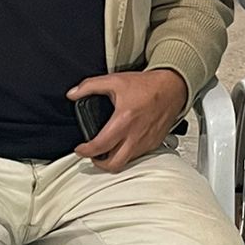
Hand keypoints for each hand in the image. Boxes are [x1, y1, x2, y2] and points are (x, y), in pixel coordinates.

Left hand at [68, 69, 188, 173]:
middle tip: (93, 155)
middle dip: (99, 163)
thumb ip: (90, 86)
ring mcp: (145, 142)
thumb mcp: (114, 81)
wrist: (172, 88)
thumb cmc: (147, 86)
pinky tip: (122, 146)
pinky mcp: (153, 144)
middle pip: (113, 164)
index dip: (85, 151)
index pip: (100, 146)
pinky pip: (137, 156)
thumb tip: (72, 94)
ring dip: (113, 160)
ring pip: (126, 162)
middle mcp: (135, 135)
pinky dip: (126, 155)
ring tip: (106, 151)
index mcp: (123, 120)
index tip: (80, 149)